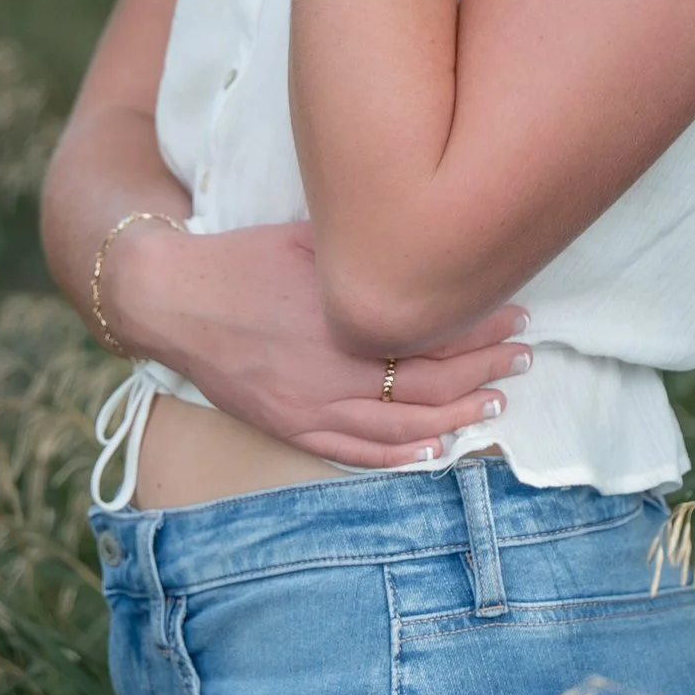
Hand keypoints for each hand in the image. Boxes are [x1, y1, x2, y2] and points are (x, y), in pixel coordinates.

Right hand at [110, 220, 528, 465]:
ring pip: (403, 426)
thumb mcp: (308, 239)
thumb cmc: (240, 259)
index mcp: (344, 318)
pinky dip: (402, 455)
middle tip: (523, 356)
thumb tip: (419, 246)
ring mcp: (312, 406)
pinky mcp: (290, 426)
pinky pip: (357, 452)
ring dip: (457, 417)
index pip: (433, 331)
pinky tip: (434, 450)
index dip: (482, 326)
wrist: (170, 298)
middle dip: (485, 369)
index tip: (516, 313)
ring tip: (495, 403)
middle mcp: (335, 370)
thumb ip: (362, 254)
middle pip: (430, 382)